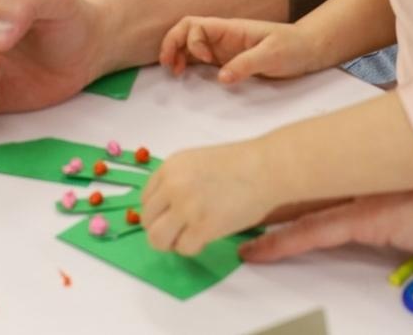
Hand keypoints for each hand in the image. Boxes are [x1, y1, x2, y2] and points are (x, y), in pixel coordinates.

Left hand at [142, 140, 276, 255]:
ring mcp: (186, 207)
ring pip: (157, 239)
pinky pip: (183, 248)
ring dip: (172, 243)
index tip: (173, 217)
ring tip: (190, 237)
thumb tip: (166, 209)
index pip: (145, 200)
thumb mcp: (197, 162)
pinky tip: (207, 237)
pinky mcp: (202, 227)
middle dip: (163, 229)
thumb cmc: (241, 164)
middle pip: (147, 221)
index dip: (158, 213)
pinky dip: (193, 247)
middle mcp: (172, 186)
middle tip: (182, 230)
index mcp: (170, 167)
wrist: (267, 168)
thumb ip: (178, 181)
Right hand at [158, 16, 320, 83]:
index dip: (192, 42)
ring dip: (176, 55)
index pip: (196, 25)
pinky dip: (187, 65)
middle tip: (168, 66)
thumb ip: (247, 64)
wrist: (307, 51)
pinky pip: (199, 60)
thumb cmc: (292, 47)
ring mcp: (223, 49)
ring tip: (174, 72)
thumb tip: (221, 77)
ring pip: (189, 45)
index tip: (206, 62)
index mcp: (230, 29)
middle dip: (171, 44)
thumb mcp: (273, 54)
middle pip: (186, 31)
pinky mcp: (227, 61)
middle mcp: (222, 37)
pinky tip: (186, 76)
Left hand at [241, 158, 412, 266]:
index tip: (282, 177)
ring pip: (306, 204)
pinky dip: (282, 244)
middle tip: (243, 190)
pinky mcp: (370, 222)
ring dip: (271, 213)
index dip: (307, 174)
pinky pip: (313, 235)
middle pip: (313, 179)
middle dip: (277, 186)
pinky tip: (255, 250)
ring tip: (236, 217)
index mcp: (393, 165)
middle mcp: (375, 175)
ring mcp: (370, 196)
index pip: (338, 169)